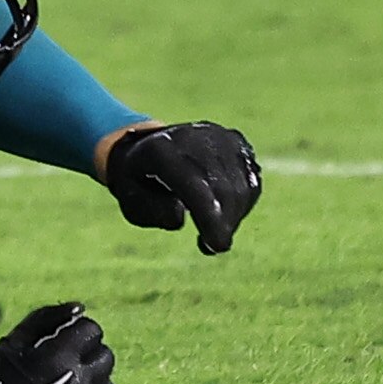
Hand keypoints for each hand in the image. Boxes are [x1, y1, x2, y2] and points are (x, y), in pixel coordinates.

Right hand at [0, 302, 113, 383]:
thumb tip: (79, 307)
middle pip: (104, 356)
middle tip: (57, 367)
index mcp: (62, 361)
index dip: (72, 333)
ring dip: (87, 383)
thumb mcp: (9, 347)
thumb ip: (44, 320)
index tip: (56, 342)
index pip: (91, 329)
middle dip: (84, 356)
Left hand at [95, 119, 263, 253]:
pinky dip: (242, 204)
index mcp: (160, 149)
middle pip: (223, 188)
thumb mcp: (131, 199)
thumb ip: (152, 210)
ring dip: (233, 217)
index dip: (210, 218)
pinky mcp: (237, 143)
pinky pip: (252, 181)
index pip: (195, 185)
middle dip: (223, 224)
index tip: (217, 246)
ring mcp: (218, 136)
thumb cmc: (138, 180)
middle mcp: (193, 136)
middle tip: (212, 245)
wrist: (147, 146)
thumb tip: (181, 216)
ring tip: (212, 228)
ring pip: (243, 187)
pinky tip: (223, 213)